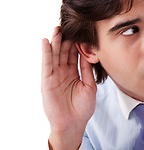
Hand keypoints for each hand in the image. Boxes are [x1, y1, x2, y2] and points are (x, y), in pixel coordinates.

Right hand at [41, 26, 96, 149]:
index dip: (77, 43)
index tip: (81, 31)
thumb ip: (87, 70)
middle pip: (64, 52)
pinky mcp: (47, 80)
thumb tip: (90, 54)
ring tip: (57, 29)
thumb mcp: (90, 86)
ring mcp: (55, 75)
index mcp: (75, 73)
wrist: (73, 124)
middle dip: (66, 39)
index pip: (75, 55)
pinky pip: (47, 64)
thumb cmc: (83, 108)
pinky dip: (46, 52)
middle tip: (69, 25)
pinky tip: (46, 41)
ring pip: (55, 55)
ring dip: (55, 42)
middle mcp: (64, 72)